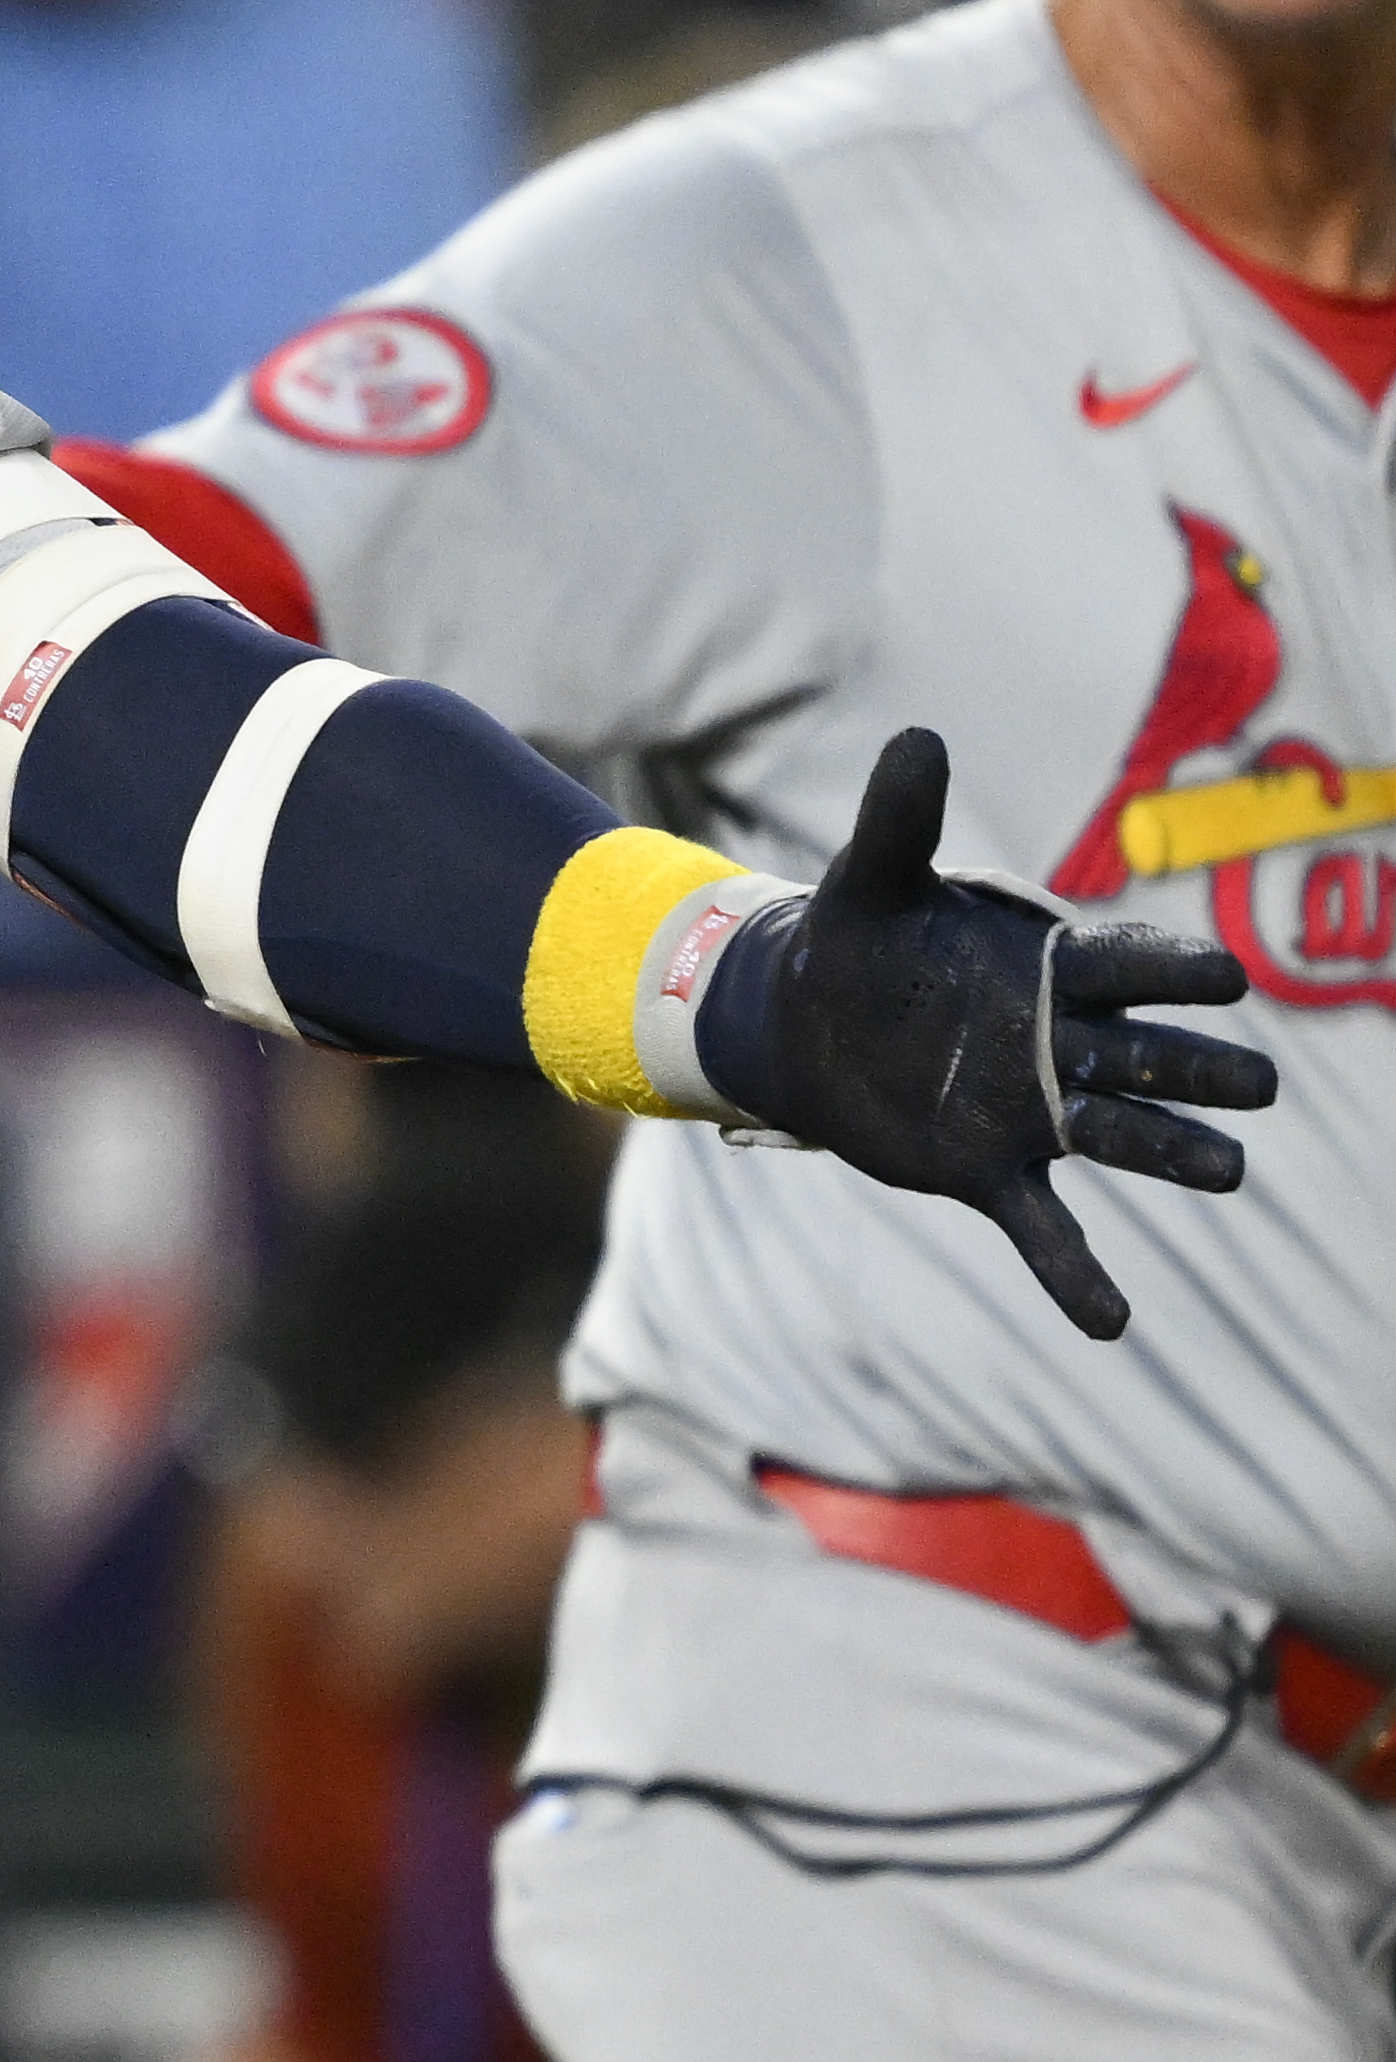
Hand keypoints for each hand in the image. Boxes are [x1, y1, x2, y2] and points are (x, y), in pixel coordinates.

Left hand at [709, 731, 1270, 1337]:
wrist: (804, 1017)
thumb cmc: (858, 940)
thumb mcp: (869, 878)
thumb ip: (899, 818)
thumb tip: (917, 736)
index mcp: (1042, 969)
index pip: (1122, 967)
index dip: (1169, 969)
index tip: (1224, 973)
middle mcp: (1056, 1044)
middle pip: (1144, 1055)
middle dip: (1197, 1067)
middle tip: (1257, 1081)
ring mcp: (1031, 1112)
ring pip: (1122, 1135)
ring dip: (1174, 1153)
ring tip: (1229, 1170)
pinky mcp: (990, 1168)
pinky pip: (1047, 1229)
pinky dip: (1079, 1276)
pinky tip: (1114, 1324)